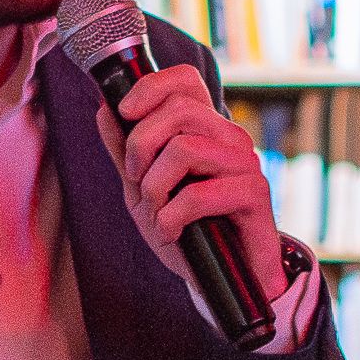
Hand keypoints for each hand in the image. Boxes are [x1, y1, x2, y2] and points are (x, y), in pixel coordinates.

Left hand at [92, 65, 286, 305]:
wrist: (223, 279)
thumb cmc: (187, 230)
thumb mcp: (144, 190)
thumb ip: (126, 151)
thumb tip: (104, 108)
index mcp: (205, 128)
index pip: (184, 80)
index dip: (150, 87)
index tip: (124, 113)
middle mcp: (229, 137)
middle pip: (178, 110)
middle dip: (140, 146)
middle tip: (136, 181)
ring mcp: (245, 163)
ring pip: (185, 149)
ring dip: (155, 188)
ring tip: (155, 214)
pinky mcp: (255, 194)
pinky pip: (200, 194)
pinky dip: (172, 217)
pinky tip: (172, 232)